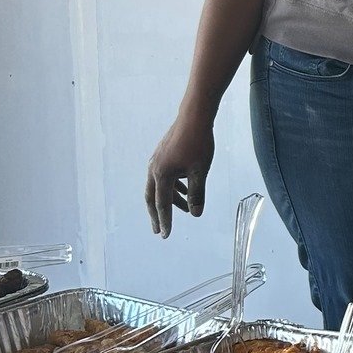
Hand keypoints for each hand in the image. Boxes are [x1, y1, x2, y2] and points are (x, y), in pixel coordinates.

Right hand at [145, 110, 215, 237]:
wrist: (194, 116)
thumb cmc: (198, 143)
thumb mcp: (200, 171)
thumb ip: (197, 194)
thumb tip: (195, 214)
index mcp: (161, 174)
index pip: (162, 204)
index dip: (165, 221)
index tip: (165, 235)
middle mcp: (154, 168)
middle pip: (152, 198)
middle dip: (157, 215)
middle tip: (159, 230)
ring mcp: (157, 160)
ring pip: (159, 186)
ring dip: (170, 200)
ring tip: (184, 209)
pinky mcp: (163, 154)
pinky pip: (165, 176)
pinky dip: (173, 186)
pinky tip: (185, 190)